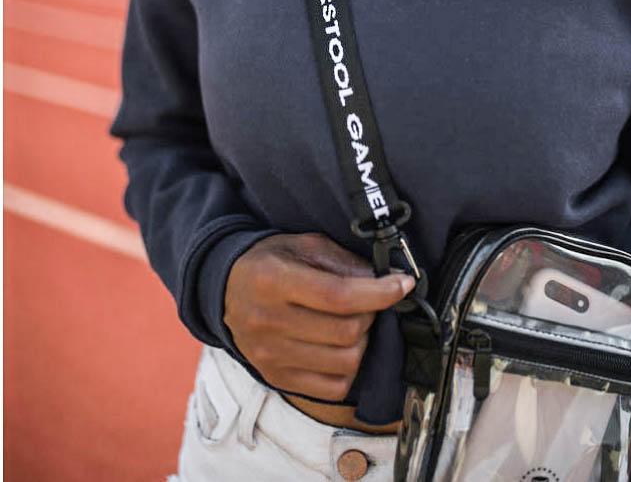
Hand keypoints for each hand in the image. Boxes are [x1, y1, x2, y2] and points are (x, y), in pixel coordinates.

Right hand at [223, 232, 414, 401]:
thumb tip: (379, 282)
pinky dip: (348, 367)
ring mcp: (270, 355)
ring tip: (351, 323)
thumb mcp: (302, 245)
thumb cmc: (269, 263)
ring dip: (361, 341)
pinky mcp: (276, 378)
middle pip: (346, 332)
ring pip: (346, 361)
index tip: (403, 284)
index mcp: (273, 280)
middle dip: (370, 314)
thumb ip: (341, 261)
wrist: (225, 290)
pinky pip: (334, 387)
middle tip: (366, 300)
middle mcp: (268, 321)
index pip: (338, 296)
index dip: (379, 292)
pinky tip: (339, 346)